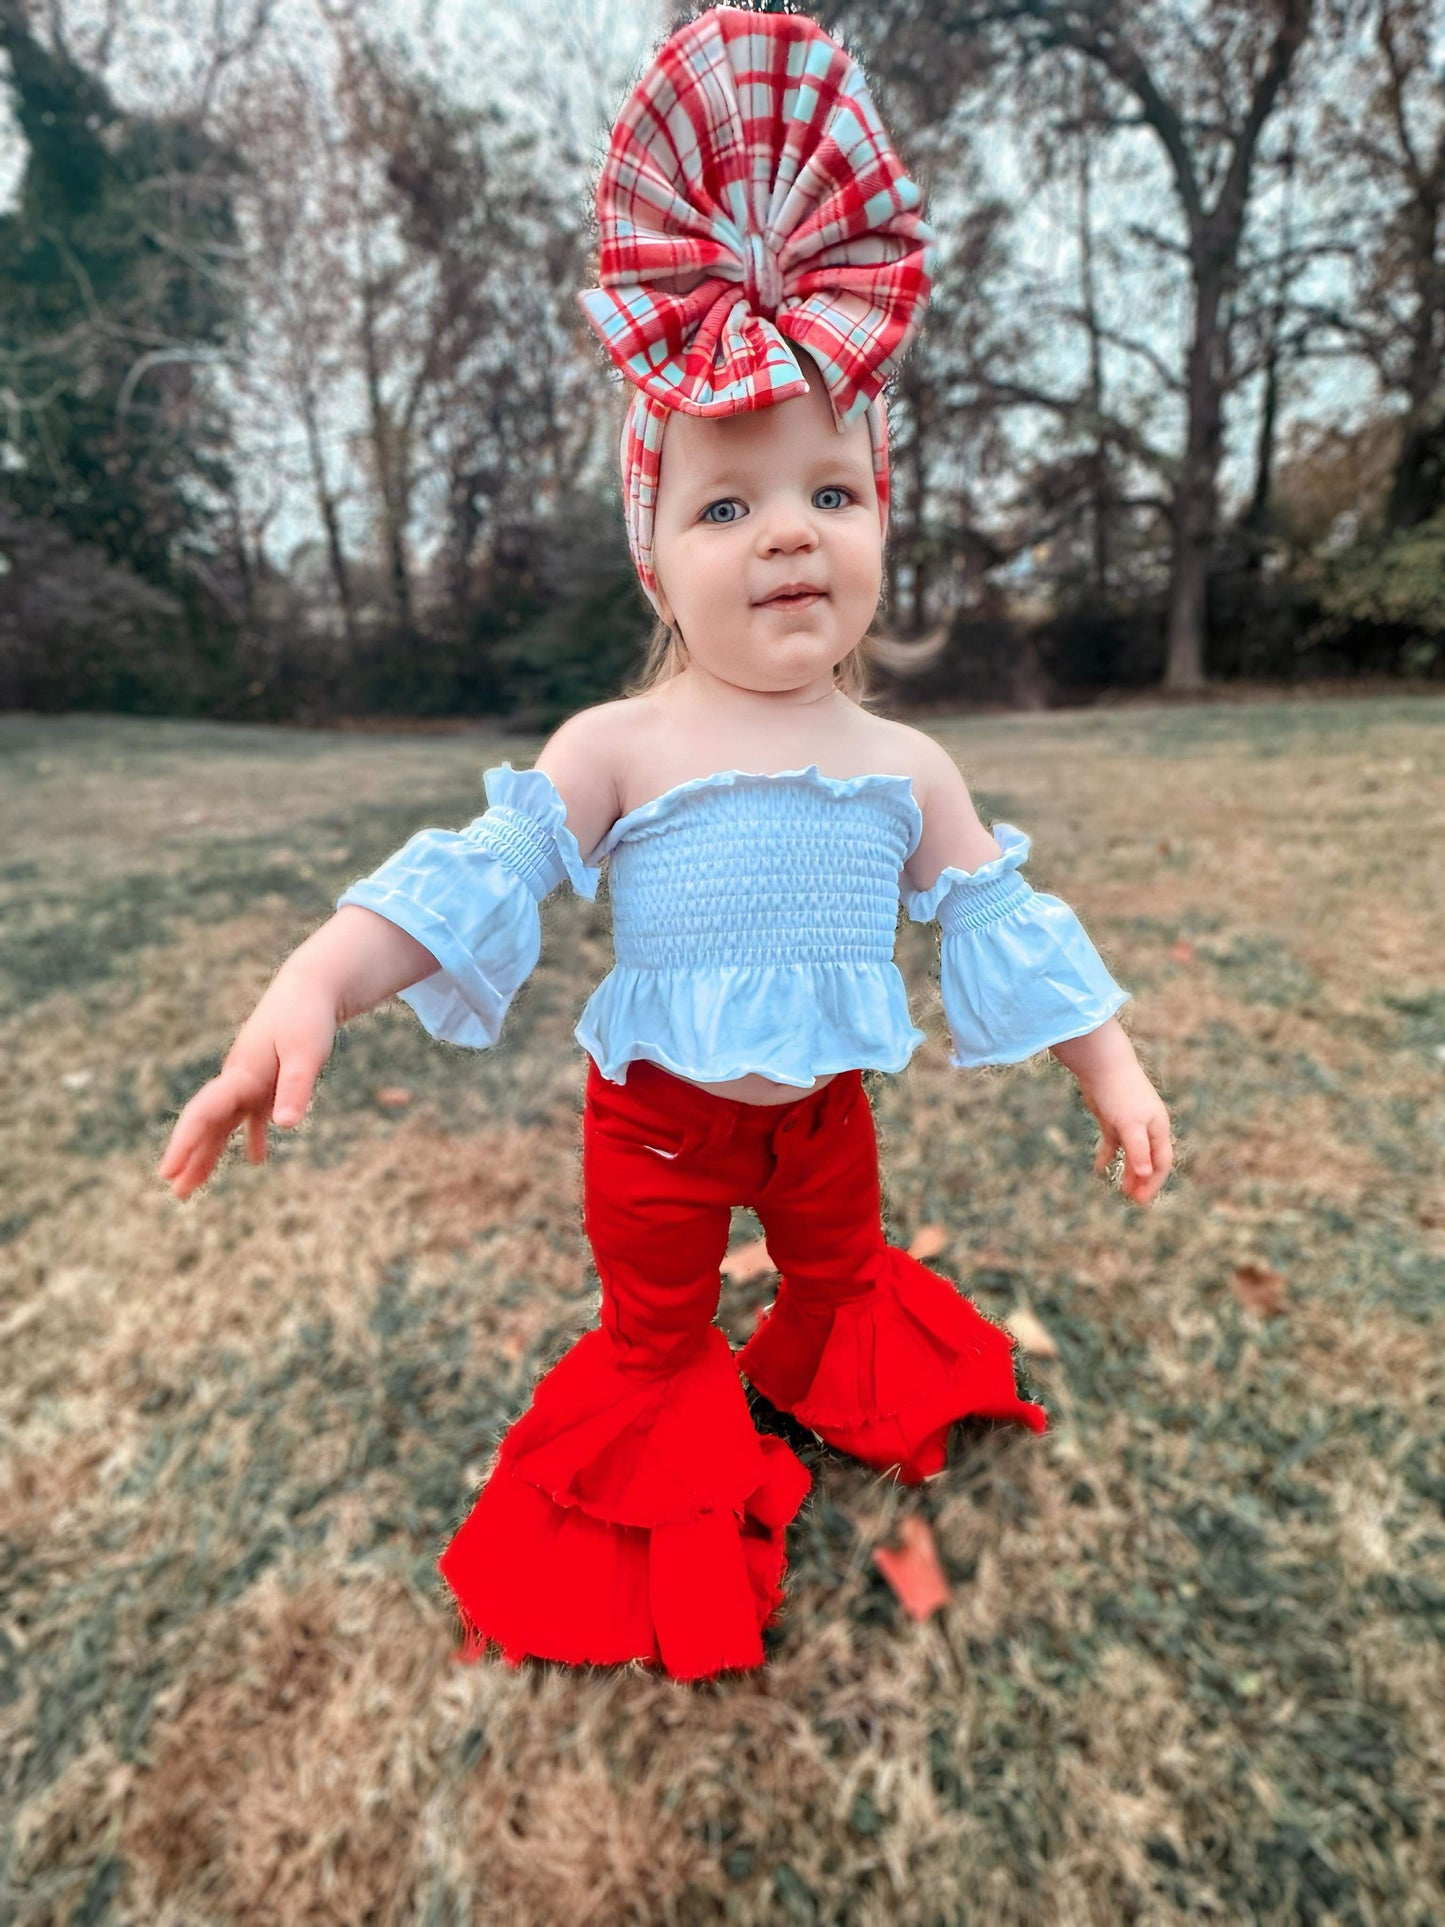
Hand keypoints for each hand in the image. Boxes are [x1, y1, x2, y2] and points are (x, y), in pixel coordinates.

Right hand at [156, 970, 337, 1200]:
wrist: (311, 987)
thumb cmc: (307, 1017)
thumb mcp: (306, 1053)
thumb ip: (294, 1088)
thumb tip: (283, 1126)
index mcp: (241, 1074)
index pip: (204, 1113)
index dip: (185, 1143)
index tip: (168, 1171)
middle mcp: (238, 1079)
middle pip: (207, 1124)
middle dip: (191, 1157)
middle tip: (176, 1192)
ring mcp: (250, 1080)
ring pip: (224, 1123)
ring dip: (211, 1152)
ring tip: (195, 1184)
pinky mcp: (266, 1079)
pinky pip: (251, 1114)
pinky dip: (251, 1136)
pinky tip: (254, 1158)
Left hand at [1080, 1062, 1172, 1205]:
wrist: (1102, 1066)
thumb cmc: (1121, 1093)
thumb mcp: (1130, 1124)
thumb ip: (1137, 1149)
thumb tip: (1144, 1172)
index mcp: (1158, 1128)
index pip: (1161, 1162)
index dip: (1153, 1182)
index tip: (1141, 1200)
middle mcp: (1147, 1127)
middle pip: (1148, 1160)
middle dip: (1142, 1181)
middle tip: (1131, 1199)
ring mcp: (1129, 1124)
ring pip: (1132, 1154)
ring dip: (1128, 1171)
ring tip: (1121, 1189)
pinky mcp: (1112, 1119)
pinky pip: (1113, 1143)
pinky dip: (1108, 1155)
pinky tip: (1100, 1168)